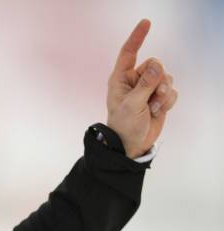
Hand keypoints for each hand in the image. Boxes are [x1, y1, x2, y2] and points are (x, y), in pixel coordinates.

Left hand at [106, 19, 177, 157]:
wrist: (132, 144)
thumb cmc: (124, 125)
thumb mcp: (132, 105)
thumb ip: (145, 85)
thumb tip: (157, 66)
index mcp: (120, 79)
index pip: (129, 53)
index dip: (137, 37)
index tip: (146, 22)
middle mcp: (134, 80)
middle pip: (156, 65)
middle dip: (158, 80)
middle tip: (153, 96)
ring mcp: (148, 88)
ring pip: (166, 77)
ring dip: (163, 93)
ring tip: (153, 107)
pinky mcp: (159, 97)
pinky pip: (172, 90)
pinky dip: (167, 101)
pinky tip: (157, 111)